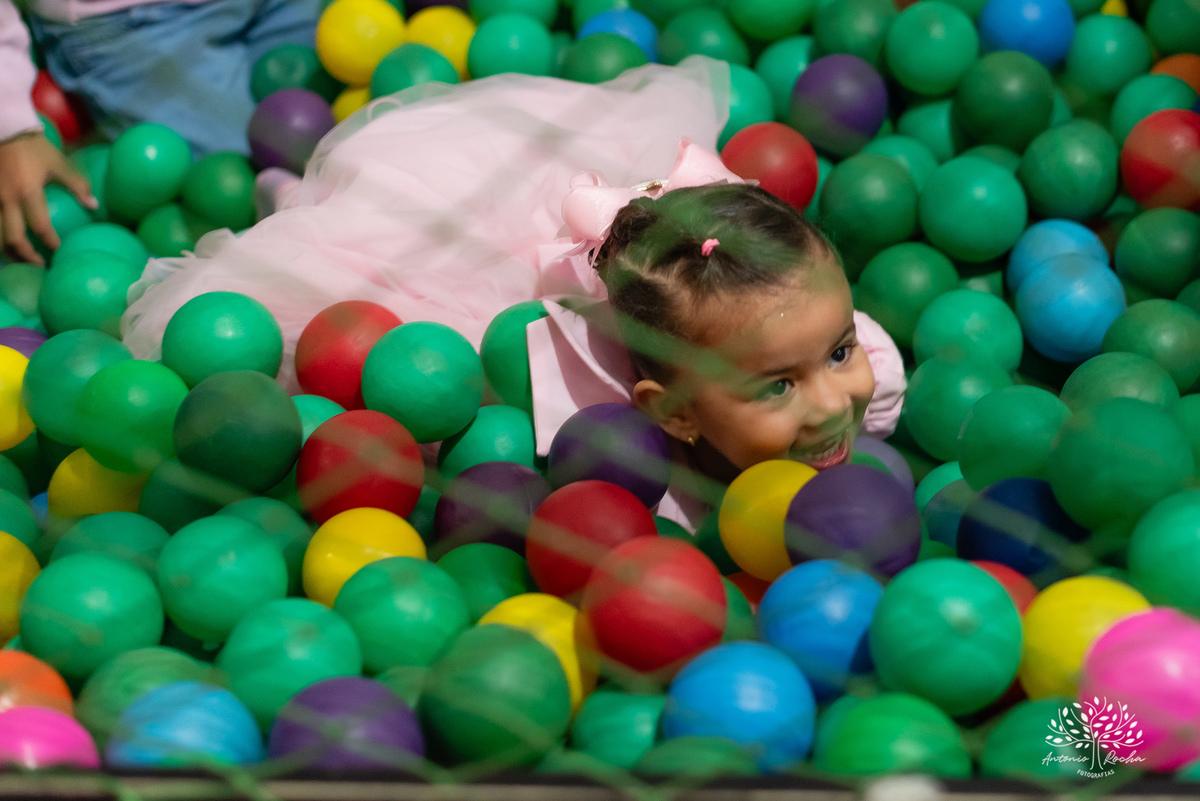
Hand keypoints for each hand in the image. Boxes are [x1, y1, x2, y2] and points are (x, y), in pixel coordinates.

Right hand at [0, 131, 96, 264]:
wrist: (5, 129)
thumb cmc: (34, 147)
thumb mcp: (58, 163)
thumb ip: (77, 185)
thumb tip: (94, 206)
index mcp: (27, 192)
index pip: (40, 227)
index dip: (51, 243)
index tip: (60, 253)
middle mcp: (6, 199)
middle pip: (13, 238)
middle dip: (26, 256)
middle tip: (40, 266)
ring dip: (10, 250)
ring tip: (23, 260)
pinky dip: (1, 236)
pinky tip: (9, 244)